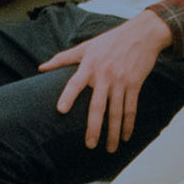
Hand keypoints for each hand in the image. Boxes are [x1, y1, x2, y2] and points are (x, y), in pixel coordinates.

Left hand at [39, 15, 174, 151]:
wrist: (142, 34)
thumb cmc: (110, 40)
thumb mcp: (86, 46)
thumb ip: (63, 59)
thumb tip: (40, 68)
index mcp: (90, 65)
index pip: (75, 82)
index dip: (68, 96)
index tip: (60, 110)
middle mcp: (105, 75)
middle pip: (98, 106)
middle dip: (94, 128)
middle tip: (90, 145)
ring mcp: (121, 81)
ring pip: (117, 112)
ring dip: (114, 133)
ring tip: (110, 149)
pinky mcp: (135, 85)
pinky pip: (131, 108)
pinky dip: (129, 124)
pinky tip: (126, 137)